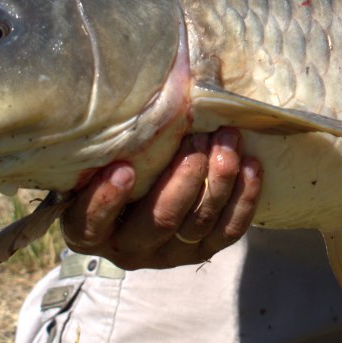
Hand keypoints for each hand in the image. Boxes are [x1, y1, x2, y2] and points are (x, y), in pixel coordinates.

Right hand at [59, 128, 261, 268]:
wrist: (143, 192)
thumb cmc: (113, 164)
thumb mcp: (99, 158)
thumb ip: (105, 142)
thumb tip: (123, 89)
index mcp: (90, 230)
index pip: (90, 223)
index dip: (107, 201)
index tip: (123, 169)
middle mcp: (129, 248)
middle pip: (159, 221)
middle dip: (184, 179)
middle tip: (196, 141)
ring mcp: (170, 253)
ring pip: (198, 223)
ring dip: (218, 180)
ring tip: (227, 141)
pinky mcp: (203, 250)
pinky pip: (228, 230)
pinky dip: (243, 198)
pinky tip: (251, 165)